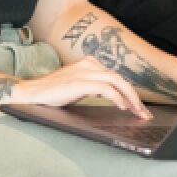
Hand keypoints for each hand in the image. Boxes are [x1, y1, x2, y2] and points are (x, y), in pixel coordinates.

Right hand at [14, 58, 151, 118]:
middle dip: (135, 96)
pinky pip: (106, 89)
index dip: (130, 91)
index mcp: (89, 63)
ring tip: (138, 112)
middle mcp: (89, 64)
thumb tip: (115, 97)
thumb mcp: (78, 87)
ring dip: (131, 98)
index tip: (139, 107)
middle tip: (144, 113)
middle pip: (120, 78)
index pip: (116, 77)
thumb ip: (95, 87)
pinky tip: (123, 107)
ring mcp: (85, 72)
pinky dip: (117, 97)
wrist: (31, 93)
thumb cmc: (53, 93)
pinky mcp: (80, 82)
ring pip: (117, 82)